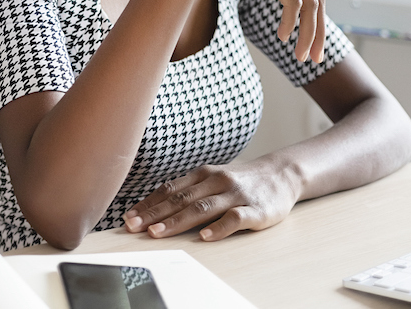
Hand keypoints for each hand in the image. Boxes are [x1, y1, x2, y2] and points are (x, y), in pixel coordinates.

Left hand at [122, 160, 299, 241]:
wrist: (282, 174)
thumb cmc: (241, 181)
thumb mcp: (213, 179)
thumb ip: (189, 191)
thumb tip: (155, 208)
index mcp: (203, 174)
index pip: (170, 189)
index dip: (148, 203)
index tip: (128, 217)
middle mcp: (217, 181)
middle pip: (181, 199)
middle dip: (154, 214)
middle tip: (133, 227)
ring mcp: (236, 194)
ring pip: (202, 207)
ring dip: (177, 220)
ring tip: (157, 233)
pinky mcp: (255, 209)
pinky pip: (235, 218)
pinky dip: (219, 228)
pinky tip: (205, 237)